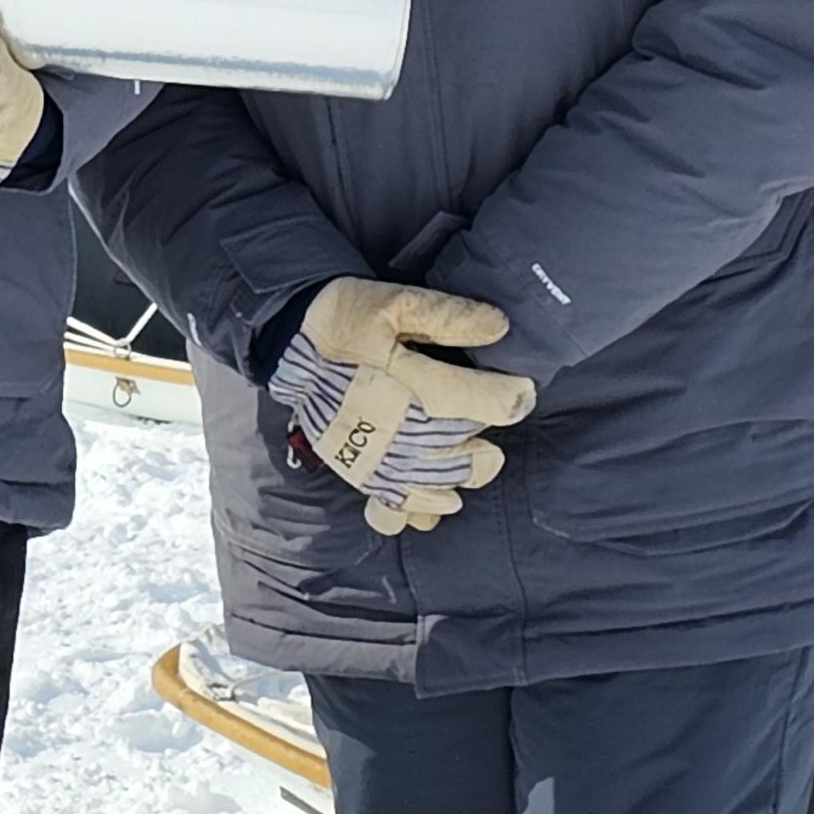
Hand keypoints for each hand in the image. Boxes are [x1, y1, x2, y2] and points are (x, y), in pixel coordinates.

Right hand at [275, 278, 536, 534]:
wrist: (291, 346)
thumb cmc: (348, 321)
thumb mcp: (395, 301)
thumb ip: (447, 316)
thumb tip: (499, 327)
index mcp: (408, 385)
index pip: (481, 403)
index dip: (512, 398)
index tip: (522, 389)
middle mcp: (396, 433)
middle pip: (467, 454)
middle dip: (488, 438)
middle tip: (487, 415)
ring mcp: (377, 463)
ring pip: (442, 486)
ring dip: (464, 470)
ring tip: (467, 448)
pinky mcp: (362, 478)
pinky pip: (398, 512)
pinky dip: (424, 509)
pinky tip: (436, 492)